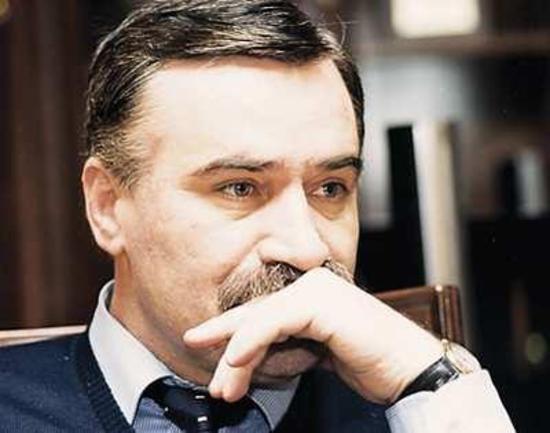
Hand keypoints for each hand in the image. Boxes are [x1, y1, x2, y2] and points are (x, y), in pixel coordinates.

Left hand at [183, 267, 442, 403]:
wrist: (407, 367)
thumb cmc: (367, 361)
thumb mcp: (316, 353)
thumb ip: (289, 346)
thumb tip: (252, 359)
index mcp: (310, 295)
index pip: (264, 313)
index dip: (233, 329)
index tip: (209, 346)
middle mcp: (309, 285)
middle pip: (255, 314)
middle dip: (222, 336)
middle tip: (192, 345)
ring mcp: (314, 290)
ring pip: (259, 321)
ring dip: (235, 357)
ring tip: (223, 388)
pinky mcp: (318, 302)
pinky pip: (273, 322)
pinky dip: (250, 341)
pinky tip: (234, 360)